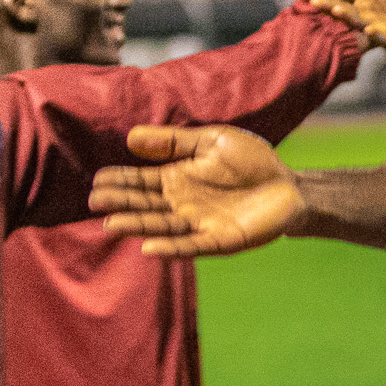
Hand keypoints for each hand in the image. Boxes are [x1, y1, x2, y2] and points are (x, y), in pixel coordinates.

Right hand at [91, 126, 300, 256]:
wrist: (289, 185)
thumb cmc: (251, 161)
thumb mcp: (212, 141)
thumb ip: (175, 141)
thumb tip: (130, 138)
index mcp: (176, 178)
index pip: (140, 180)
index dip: (120, 181)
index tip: (98, 180)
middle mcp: (181, 203)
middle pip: (145, 204)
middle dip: (120, 203)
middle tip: (95, 201)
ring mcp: (198, 223)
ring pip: (161, 226)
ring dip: (137, 226)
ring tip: (112, 224)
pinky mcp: (218, 239)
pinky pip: (190, 246)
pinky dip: (170, 248)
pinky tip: (148, 247)